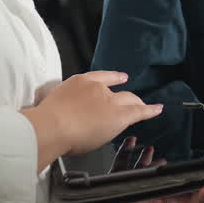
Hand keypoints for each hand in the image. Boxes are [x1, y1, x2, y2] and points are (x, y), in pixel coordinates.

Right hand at [21, 71, 162, 168]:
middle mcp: (97, 88)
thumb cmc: (46, 121)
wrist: (52, 125)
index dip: (113, 78)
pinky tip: (157, 109)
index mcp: (80, 83)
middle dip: (125, 96)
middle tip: (131, 100)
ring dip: (136, 104)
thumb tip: (68, 116)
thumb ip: (66, 107)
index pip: (101, 76)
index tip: (121, 78)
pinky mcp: (119, 114)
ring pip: (129, 100)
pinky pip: (139, 111)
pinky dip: (150, 110)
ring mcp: (109, 100)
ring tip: (144, 107)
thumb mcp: (53, 105)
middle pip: (117, 90)